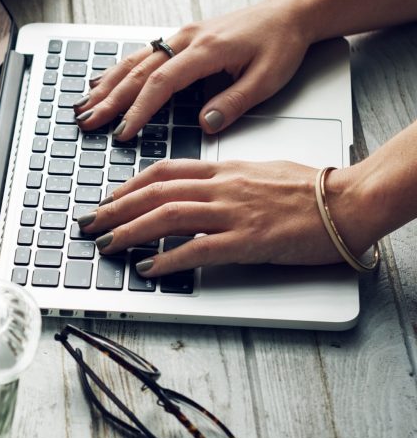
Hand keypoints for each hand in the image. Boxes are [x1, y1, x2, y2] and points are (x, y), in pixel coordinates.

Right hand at [74, 0, 312, 138]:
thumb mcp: (267, 79)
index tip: (123, 133)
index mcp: (206, 50)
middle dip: (110, 100)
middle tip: (87, 122)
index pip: (162, 83)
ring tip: (84, 106)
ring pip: (134, 61)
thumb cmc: (280, 45)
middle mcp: (187, 39)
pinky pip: (142, 55)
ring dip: (107, 85)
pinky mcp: (181, 39)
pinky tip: (101, 83)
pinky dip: (118, 71)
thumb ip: (233, 103)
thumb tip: (204, 124)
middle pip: (138, 72)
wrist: (288, 13)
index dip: (139, 110)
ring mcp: (181, 36)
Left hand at [78, 159, 376, 275]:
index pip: (164, 171)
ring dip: (130, 232)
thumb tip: (201, 191)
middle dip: (115, 210)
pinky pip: (197, 249)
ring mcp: (233, 213)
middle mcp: (222, 187)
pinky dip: (167, 258)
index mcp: (224, 170)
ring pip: (167, 216)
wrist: (348, 201)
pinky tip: (148, 268)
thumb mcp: (259, 173)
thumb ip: (226, 181)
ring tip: (106, 245)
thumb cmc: (310, 190)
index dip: (129, 186)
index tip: (108, 199)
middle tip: (89, 224)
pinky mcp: (247, 241)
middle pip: (155, 193)